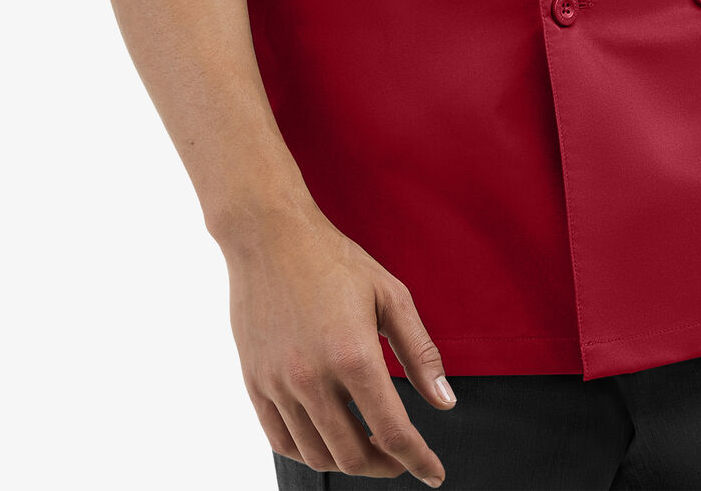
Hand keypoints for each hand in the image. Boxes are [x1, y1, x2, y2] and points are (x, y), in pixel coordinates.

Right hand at [223, 200, 454, 483]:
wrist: (269, 234)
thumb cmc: (333, 259)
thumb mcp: (390, 295)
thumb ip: (420, 353)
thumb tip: (445, 402)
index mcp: (353, 355)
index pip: (392, 432)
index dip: (418, 460)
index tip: (433, 473)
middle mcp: (312, 378)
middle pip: (354, 456)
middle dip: (387, 466)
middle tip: (402, 458)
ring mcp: (278, 384)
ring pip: (317, 455)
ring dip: (350, 463)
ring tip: (368, 448)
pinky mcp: (255, 382)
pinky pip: (282, 441)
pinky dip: (310, 452)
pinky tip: (329, 439)